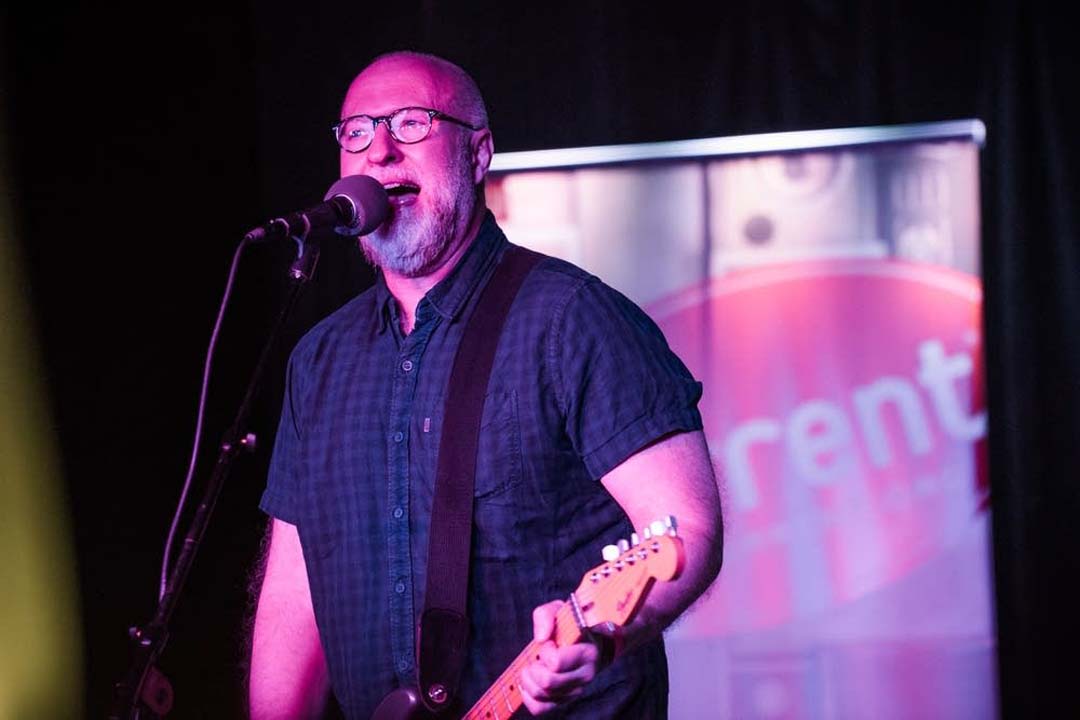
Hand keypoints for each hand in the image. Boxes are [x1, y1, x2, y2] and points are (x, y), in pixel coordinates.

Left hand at [518, 600, 600, 715]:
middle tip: (538, 657)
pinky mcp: (564, 700)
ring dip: (529, 680)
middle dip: (535, 668)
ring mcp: (575, 691)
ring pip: (542, 696)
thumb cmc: (570, 625)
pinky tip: (529, 682)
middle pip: (547, 683)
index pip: (556, 663)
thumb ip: (546, 616)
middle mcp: (584, 676)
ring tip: (533, 666)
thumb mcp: (558, 610)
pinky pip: (540, 709)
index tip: (550, 643)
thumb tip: (541, 639)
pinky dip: (528, 697)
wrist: (585, 640)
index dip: (545, 651)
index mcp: (587, 653)